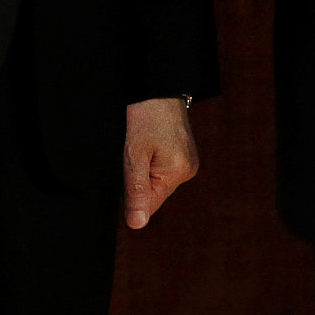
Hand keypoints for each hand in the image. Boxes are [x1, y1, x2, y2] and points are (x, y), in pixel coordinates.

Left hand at [124, 97, 198, 229]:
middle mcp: (187, 171)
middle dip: (138, 180)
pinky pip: (163, 171)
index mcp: (177, 172)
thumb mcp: (134, 155)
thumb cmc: (145, 118)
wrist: (159, 88)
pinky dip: (152, 164)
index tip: (127, 169)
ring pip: (157, 182)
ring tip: (142, 147)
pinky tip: (149, 146)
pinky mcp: (185, 155)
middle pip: (154, 193)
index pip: (149, 204)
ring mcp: (188, 162)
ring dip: (144, 171)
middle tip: (133, 154)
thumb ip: (136, 191)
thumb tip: (137, 225)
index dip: (131, 194)